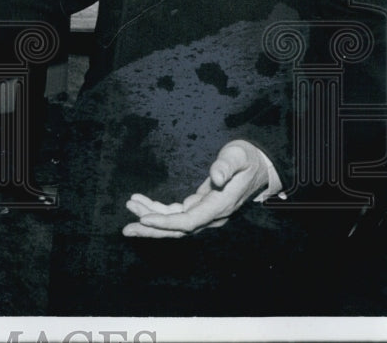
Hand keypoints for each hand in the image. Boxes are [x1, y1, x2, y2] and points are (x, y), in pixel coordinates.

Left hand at [122, 140, 270, 237]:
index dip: (166, 222)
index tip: (145, 219)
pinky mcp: (200, 208)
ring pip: (174, 224)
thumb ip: (227, 166)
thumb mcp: (238, 156)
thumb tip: (216, 177)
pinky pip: (175, 214)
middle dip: (152, 229)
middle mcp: (212, 216)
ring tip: (129, 206)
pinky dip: (157, 210)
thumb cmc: (247, 159)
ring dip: (150, 217)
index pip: (189, 222)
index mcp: (219, 206)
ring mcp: (206, 214)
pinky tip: (141, 201)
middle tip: (127, 229)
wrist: (259, 168)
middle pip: (178, 230)